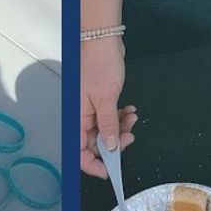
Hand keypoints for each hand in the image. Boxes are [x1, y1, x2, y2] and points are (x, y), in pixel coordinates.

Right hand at [81, 34, 136, 176]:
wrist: (103, 39)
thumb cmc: (99, 64)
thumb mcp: (105, 98)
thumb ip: (108, 126)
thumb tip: (110, 147)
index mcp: (78, 117)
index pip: (80, 151)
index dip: (93, 164)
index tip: (109, 171)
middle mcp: (82, 114)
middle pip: (95, 142)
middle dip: (114, 142)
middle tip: (129, 136)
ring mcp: (91, 106)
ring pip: (105, 129)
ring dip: (120, 128)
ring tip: (132, 118)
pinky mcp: (100, 98)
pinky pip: (109, 115)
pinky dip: (120, 116)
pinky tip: (129, 110)